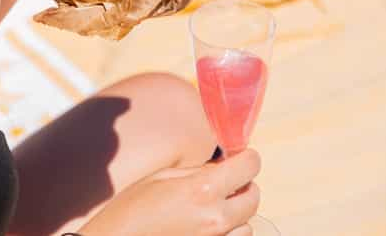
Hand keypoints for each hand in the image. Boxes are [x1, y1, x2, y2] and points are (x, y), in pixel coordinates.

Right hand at [79, 149, 261, 235]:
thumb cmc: (131, 210)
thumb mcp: (160, 177)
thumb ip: (196, 171)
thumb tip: (221, 168)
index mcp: (202, 190)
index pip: (249, 167)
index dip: (247, 158)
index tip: (242, 157)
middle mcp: (216, 218)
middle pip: (254, 197)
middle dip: (243, 186)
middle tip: (226, 182)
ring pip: (248, 223)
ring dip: (236, 213)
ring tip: (211, 209)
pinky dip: (228, 232)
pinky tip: (206, 226)